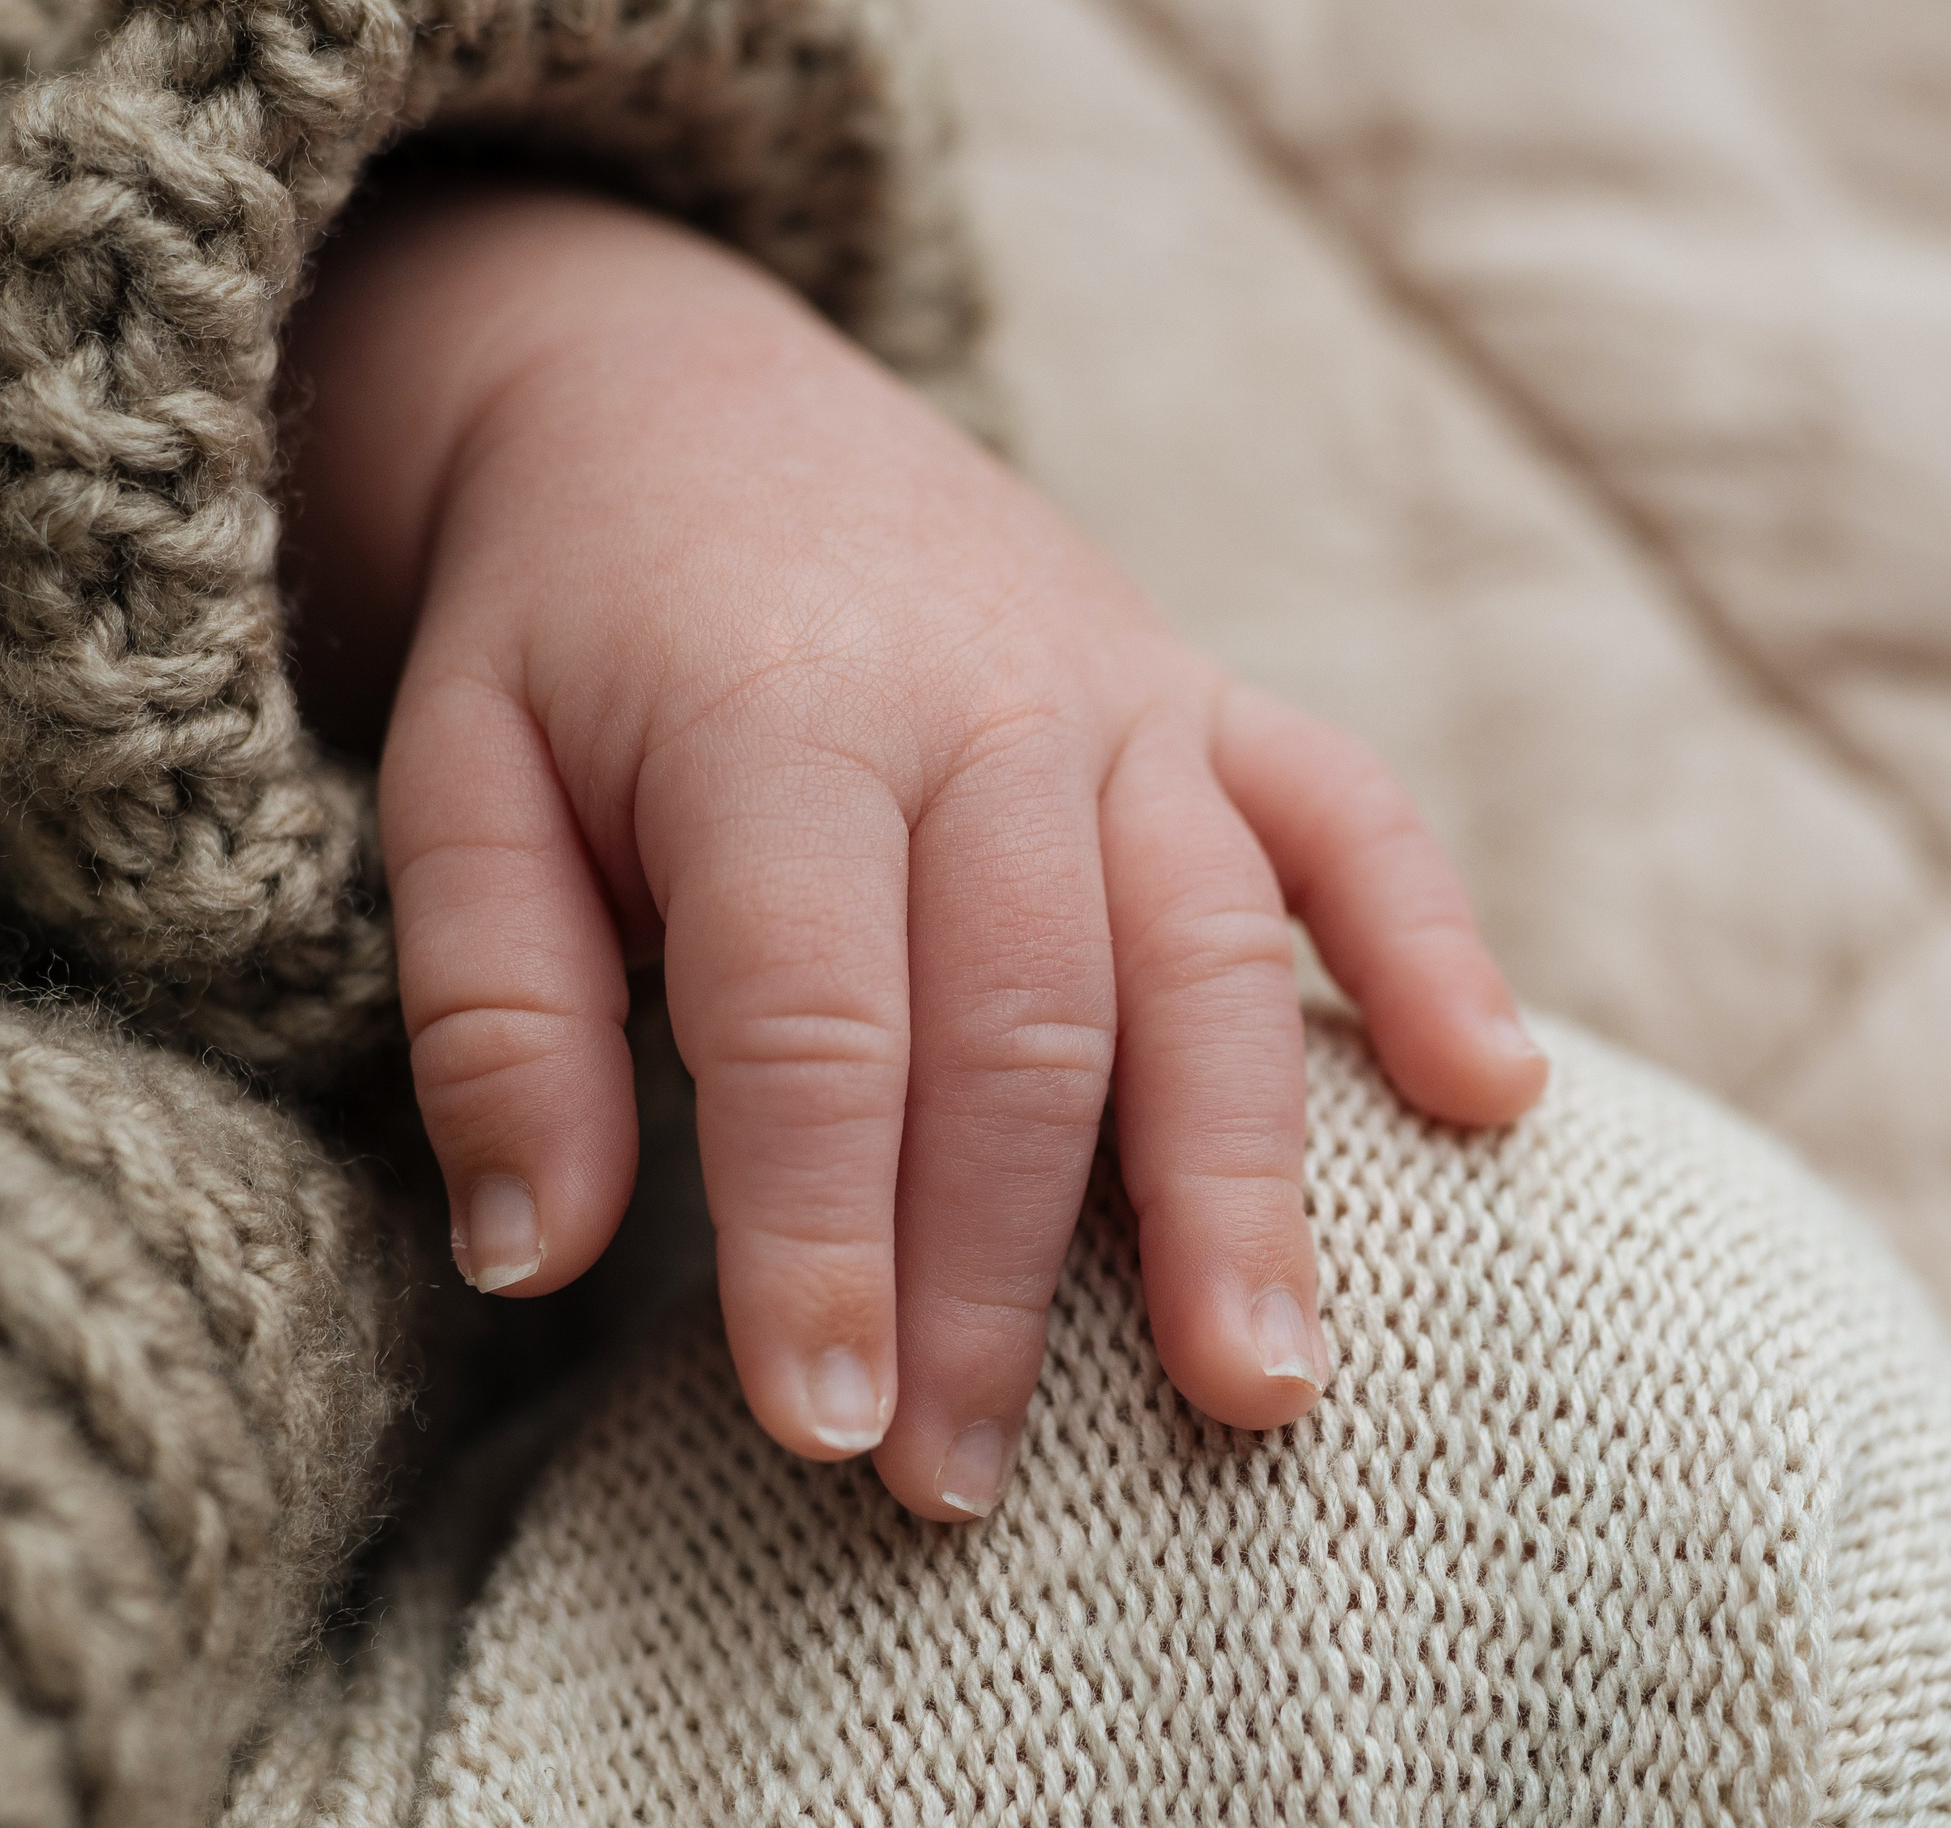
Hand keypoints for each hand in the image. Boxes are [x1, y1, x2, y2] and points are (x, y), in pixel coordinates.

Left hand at [281, 185, 1545, 1519]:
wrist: (687, 400)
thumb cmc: (563, 634)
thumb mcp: (457, 785)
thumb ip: (495, 1013)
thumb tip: (539, 1260)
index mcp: (773, 723)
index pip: (814, 1019)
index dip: (821, 1235)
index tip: (820, 1431)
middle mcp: (979, 705)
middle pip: (1022, 1022)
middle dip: (997, 1273)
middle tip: (965, 1482)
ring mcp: (1116, 691)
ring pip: (1207, 947)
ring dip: (1236, 1178)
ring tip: (1255, 1386)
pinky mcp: (1200, 692)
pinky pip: (1349, 809)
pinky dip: (1435, 941)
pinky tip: (1494, 1095)